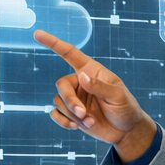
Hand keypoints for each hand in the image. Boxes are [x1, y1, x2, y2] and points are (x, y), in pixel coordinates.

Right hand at [33, 29, 156, 157]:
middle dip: (70, 101)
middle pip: (61, 85)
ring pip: (59, 102)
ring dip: (73, 115)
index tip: (38, 34)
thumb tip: (82, 76)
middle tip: (83, 113)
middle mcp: (80, 81)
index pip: (69, 53)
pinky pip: (56, 114)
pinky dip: (63, 121)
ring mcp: (75, 98)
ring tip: (90, 121)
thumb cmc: (126, 108)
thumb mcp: (118, 96)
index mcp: (91, 70)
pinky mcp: (71, 113)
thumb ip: (100, 86)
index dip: (53, 43)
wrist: (126, 131)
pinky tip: (76, 127)